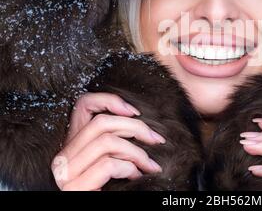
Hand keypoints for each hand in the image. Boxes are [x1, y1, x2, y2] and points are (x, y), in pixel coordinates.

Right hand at [51, 92, 165, 190]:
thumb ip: (113, 143)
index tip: (135, 111)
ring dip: (137, 152)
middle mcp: (64, 156)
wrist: (87, 207)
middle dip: (136, 128)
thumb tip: (140, 124)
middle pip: (102, 122)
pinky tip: (137, 177)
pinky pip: (109, 165)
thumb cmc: (102, 187)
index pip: (83, 105)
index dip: (110, 100)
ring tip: (149, 165)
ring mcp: (67, 173)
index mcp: (72, 144)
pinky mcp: (76, 188)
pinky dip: (130, 168)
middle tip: (156, 139)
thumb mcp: (107, 159)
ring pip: (107, 141)